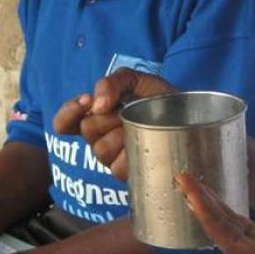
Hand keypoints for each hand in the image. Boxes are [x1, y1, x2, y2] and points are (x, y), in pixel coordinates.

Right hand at [52, 68, 174, 179]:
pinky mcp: (128, 173)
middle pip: (87, 131)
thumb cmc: (160, 98)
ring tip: (141, 127)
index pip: (64, 122)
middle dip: (108, 118)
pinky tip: (146, 145)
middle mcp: (101, 138)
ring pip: (101, 151)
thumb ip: (111, 83)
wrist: (190, 116)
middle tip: (127, 112)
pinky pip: (118, 167)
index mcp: (98, 116)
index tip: (87, 101)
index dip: (68, 113)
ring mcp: (113, 157)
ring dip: (122, 135)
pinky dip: (131, 154)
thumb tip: (95, 105)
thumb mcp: (135, 80)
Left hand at [178, 173, 254, 253]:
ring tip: (189, 181)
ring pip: (228, 226)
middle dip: (201, 206)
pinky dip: (225, 206)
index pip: (229, 243)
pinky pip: (239, 221)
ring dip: (209, 204)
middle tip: (181, 179)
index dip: (210, 219)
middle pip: (222, 233)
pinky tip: (212, 192)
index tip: (192, 195)